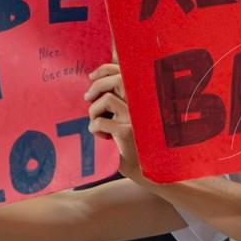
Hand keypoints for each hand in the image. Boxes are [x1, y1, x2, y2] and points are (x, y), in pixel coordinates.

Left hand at [85, 64, 141, 181]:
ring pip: (105, 99)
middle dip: (96, 87)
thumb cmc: (140, 145)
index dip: (105, 69)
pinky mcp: (126, 132)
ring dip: (94, 111)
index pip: (125, 70)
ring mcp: (135, 116)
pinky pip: (100, 122)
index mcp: (145, 97)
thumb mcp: (135, 120)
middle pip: (115, 79)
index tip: (92, 76)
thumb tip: (99, 88)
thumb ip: (124, 104)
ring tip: (97, 124)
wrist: (152, 170)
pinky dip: (94, 128)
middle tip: (88, 98)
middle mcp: (143, 103)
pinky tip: (102, 137)